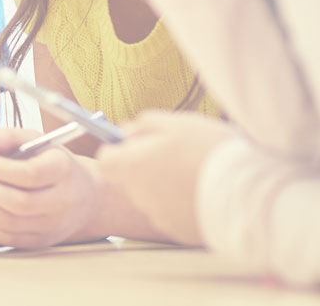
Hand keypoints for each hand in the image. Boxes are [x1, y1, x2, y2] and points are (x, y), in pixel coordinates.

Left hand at [0, 127, 100, 248]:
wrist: (84, 195)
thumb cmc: (52, 162)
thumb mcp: (34, 140)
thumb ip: (6, 136)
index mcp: (63, 170)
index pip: (31, 174)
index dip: (2, 169)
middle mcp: (63, 201)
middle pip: (20, 203)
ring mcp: (54, 225)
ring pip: (10, 224)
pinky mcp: (42, 241)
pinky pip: (9, 239)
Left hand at [96, 111, 235, 245]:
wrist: (250, 193)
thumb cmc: (210, 151)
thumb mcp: (176, 124)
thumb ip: (143, 125)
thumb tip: (126, 131)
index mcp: (131, 167)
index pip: (106, 161)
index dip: (119, 150)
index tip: (137, 143)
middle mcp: (139, 196)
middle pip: (132, 179)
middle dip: (147, 167)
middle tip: (178, 155)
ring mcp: (159, 217)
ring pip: (156, 197)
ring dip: (168, 186)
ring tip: (199, 173)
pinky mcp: (181, 232)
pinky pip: (176, 214)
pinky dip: (186, 204)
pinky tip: (208, 193)